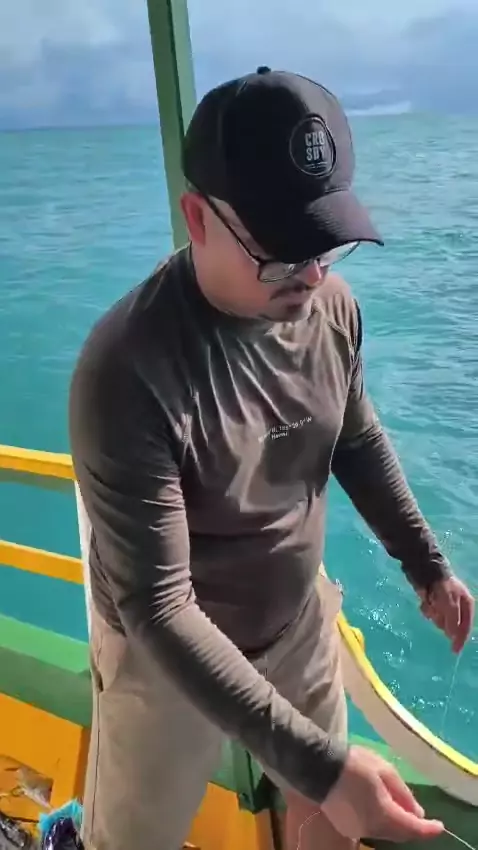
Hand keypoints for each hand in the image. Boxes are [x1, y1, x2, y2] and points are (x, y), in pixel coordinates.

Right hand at [321, 745, 443, 841]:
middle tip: (421, 816)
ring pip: (385, 833)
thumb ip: (403, 793)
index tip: (439, 826)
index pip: (413, 828)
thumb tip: (417, 812)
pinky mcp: (347, 826)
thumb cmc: (354, 764)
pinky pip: (372, 828)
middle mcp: (372, 828)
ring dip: (397, 824)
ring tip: (401, 809)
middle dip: (412, 826)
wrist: (319, 767)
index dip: (428, 829)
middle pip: (400, 834)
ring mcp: (358, 829)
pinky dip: (382, 822)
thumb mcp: (384, 770)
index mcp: (384, 815)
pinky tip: (381, 809)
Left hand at [418, 575, 474, 652]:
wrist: (425, 569)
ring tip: (431, 603)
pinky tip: (425, 602)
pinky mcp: (432, 602)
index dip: (460, 639)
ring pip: (439, 620)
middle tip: (437, 610)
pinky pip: (430, 613)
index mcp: (466, 605)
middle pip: (451, 625)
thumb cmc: (442, 587)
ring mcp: (444, 604)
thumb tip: (453, 637)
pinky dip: (427, 609)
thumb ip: (453, 621)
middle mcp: (457, 606)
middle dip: (443, 620)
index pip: (466, 627)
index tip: (454, 650)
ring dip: (434, 614)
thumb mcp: (450, 605)